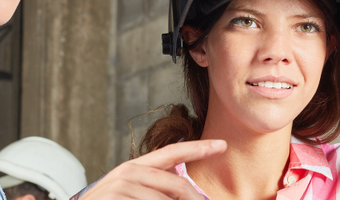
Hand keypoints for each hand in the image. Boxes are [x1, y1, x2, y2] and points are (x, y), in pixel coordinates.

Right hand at [77, 140, 226, 199]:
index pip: (172, 153)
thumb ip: (156, 188)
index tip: (222, 145)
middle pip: (178, 185)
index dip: (199, 148)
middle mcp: (128, 173)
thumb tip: (189, 194)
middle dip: (196, 199)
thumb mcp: (132, 194)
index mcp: (134, 168)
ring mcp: (122, 186)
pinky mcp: (116, 198)